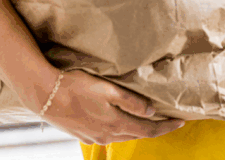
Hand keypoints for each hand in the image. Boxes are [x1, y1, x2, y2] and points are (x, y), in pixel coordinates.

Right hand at [38, 70, 184, 144]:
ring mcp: (93, 137)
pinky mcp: (82, 134)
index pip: (149, 131)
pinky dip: (119, 130)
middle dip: (155, 129)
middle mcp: (106, 135)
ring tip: (148, 121)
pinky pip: (107, 135)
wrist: (43, 93)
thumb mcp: (108, 90)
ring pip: (122, 136)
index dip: (167, 127)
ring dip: (137, 130)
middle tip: (169, 121)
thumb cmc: (76, 86)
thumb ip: (131, 102)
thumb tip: (151, 112)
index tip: (181, 122)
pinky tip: (119, 122)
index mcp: (115, 125)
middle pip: (137, 135)